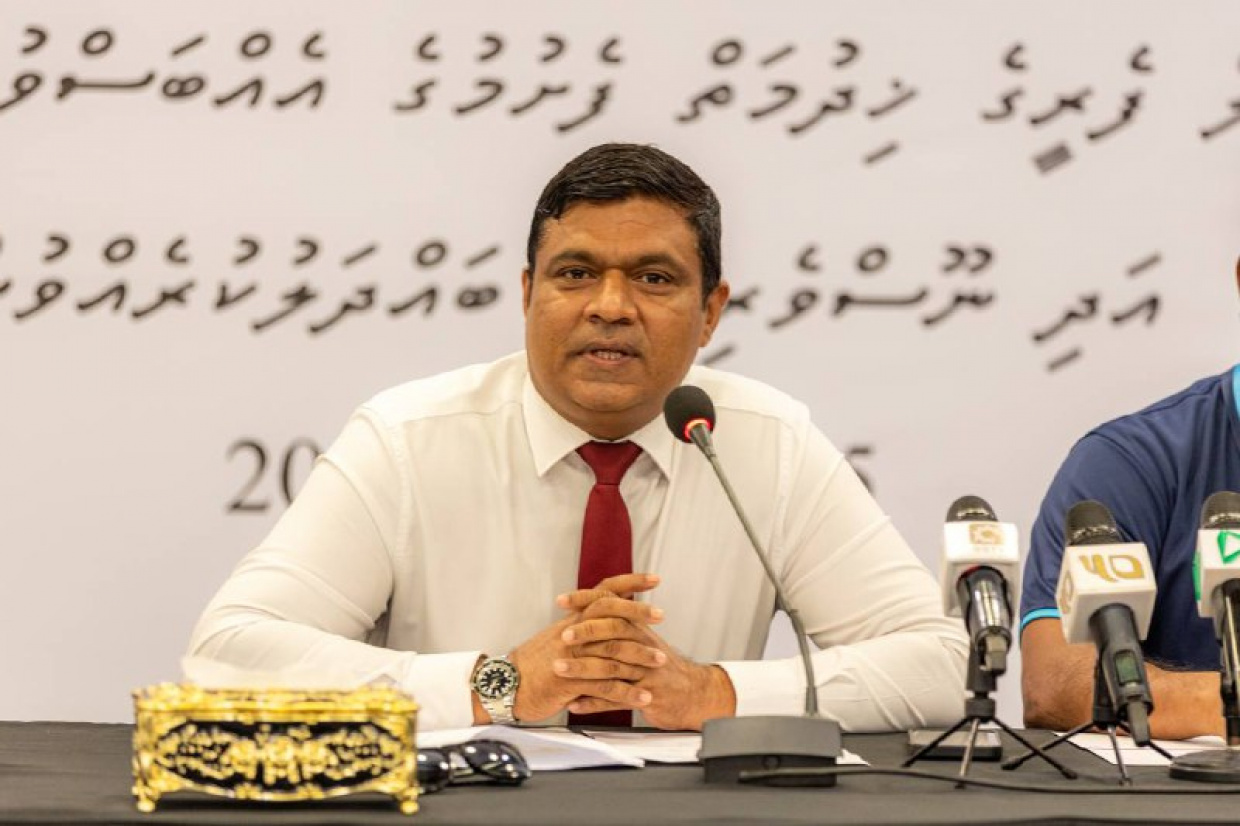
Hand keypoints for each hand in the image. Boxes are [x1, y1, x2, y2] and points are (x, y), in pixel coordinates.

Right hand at [501, 574, 663, 722]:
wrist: (504, 685)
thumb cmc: (533, 664)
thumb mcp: (557, 637)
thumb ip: (582, 626)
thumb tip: (607, 616)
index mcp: (573, 620)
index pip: (603, 592)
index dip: (629, 583)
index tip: (654, 579)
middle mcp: (573, 633)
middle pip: (609, 613)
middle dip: (638, 613)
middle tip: (662, 615)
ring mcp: (571, 657)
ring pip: (611, 650)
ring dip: (640, 656)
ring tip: (661, 661)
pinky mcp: (569, 682)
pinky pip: (604, 687)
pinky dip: (626, 693)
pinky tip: (644, 697)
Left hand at [556, 576, 737, 730]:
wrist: (690, 693)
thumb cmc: (658, 665)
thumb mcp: (642, 637)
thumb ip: (617, 621)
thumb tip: (587, 603)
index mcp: (638, 627)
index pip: (612, 604)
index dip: (586, 599)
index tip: (561, 600)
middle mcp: (643, 644)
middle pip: (615, 631)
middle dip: (586, 632)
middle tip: (562, 636)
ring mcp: (646, 671)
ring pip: (612, 666)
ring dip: (582, 669)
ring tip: (559, 670)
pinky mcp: (648, 696)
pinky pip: (617, 700)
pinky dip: (593, 703)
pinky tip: (574, 704)